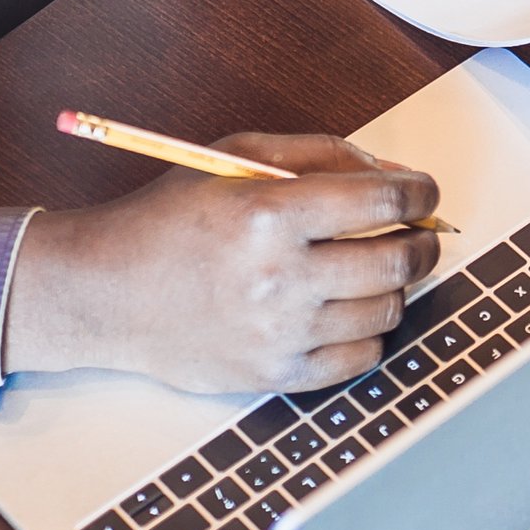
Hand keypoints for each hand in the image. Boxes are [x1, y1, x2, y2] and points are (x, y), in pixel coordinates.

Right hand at [2, 134, 440, 393]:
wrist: (107, 293)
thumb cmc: (171, 218)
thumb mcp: (237, 156)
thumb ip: (322, 154)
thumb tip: (395, 173)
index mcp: (271, 213)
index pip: (386, 200)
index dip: (420, 191)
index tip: (422, 192)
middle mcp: (281, 277)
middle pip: (399, 260)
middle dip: (421, 240)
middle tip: (415, 233)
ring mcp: (279, 333)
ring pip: (387, 311)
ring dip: (393, 287)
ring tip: (369, 271)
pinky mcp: (274, 375)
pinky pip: (360, 360)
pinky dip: (368, 334)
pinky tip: (346, 312)